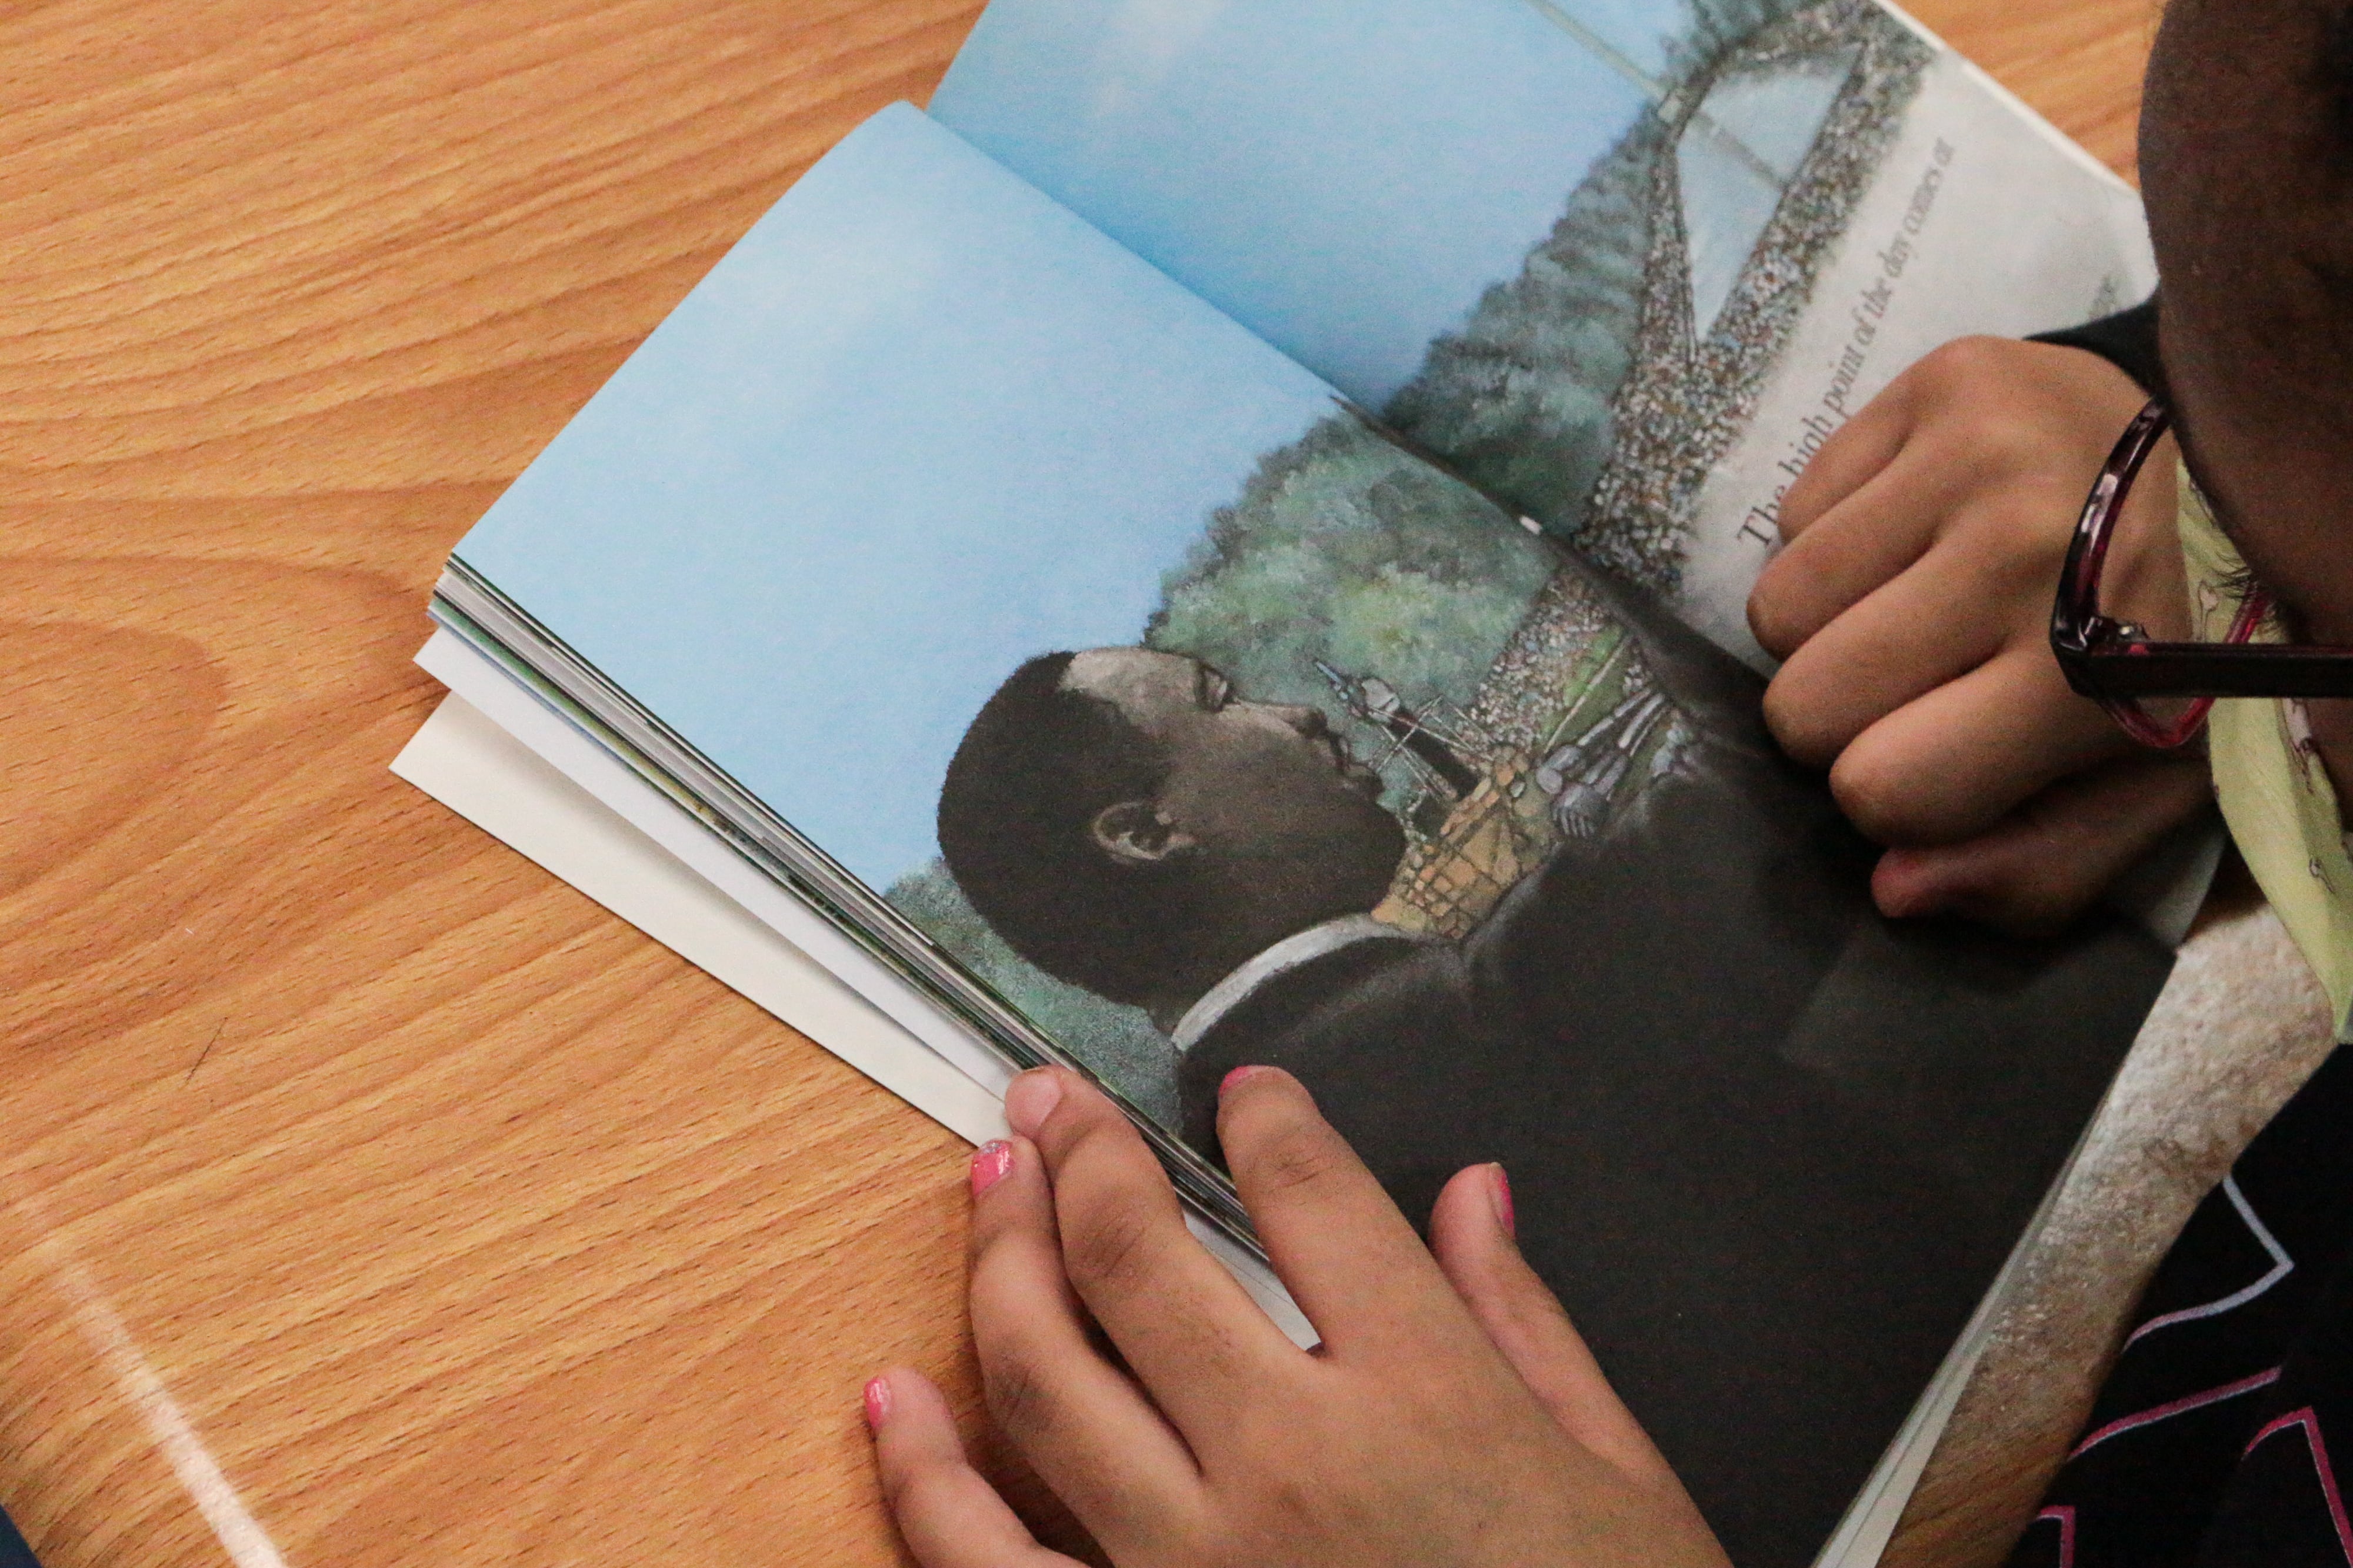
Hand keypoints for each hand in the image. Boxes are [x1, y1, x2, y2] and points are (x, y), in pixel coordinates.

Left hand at [865, 1066, 1729, 1567]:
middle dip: (1086, 1151)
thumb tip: (1473, 1193)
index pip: (1312, 1198)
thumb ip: (1527, 1322)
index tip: (1243, 1096)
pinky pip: (987, 1558)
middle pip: (1138, 1259)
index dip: (1266, 1120)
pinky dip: (922, 1473)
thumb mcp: (1619, 1477)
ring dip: (999, 1258)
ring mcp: (1189, 1567)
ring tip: (988, 1180)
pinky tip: (896, 1394)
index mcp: (1427, 1403)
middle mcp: (1289, 1469)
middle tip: (1057, 1096)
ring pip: (1043, 1375)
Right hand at [1746, 336, 2210, 931]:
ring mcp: (1978, 454)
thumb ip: (2032, 871)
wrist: (2229, 471)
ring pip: (1775, 609)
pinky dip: (1837, 534)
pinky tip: (1921, 525)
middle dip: (1841, 712)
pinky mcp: (1942, 380)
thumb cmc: (2167, 647)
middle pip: (1804, 705)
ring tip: (1917, 594)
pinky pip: (1792, 511)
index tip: (1942, 753)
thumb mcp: (2141, 790)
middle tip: (1921, 675)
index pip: (1880, 787)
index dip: (1892, 790)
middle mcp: (2028, 553)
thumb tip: (1893, 888)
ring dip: (1826, 623)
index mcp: (2086, 675)